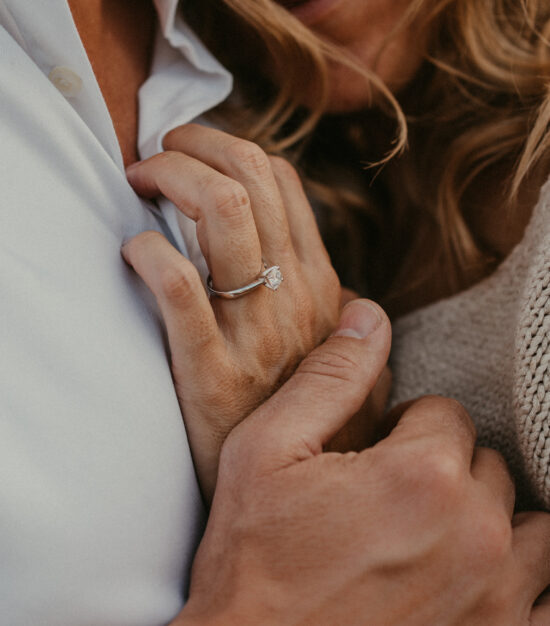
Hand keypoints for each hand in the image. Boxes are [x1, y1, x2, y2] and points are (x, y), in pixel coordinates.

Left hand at [122, 124, 340, 498]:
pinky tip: (134, 251)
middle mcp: (295, 297)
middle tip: (160, 151)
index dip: (231, 147)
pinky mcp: (211, 372)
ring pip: (221, 212)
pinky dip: (150, 254)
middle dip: (196, 144)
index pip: (281, 181)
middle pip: (249, 179)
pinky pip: (179, 288)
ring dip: (174, 176)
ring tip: (143, 180)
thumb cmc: (300, 413)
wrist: (294, 497)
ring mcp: (255, 332)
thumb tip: (323, 263)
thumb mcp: (332, 350)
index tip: (194, 150)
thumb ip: (323, 301)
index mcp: (319, 284)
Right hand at [172, 301, 549, 625]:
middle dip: (447, 471)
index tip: (375, 458)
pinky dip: (529, 585)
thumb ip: (331, 376)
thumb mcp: (268, 450)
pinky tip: (482, 582)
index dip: (406, 428)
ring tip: (436, 538)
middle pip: (489, 467)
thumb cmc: (253, 560)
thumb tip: (369, 316)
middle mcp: (475, 536)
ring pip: (532, 529)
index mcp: (421, 475)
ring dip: (490, 524)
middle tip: (395, 499)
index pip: (448, 414)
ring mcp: (497, 601)